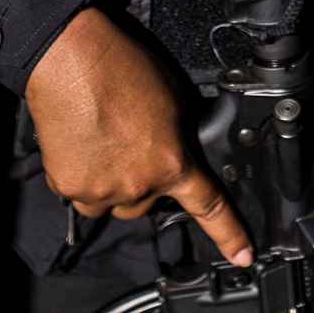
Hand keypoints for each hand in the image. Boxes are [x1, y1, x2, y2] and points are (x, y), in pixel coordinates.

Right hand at [24, 9, 252, 265]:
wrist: (71, 59)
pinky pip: (80, 194)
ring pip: (111, 203)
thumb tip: (179, 150)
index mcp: (173, 163)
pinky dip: (81, 175)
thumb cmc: (123, 68)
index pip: (209, 206)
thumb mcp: (175, 99)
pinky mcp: (69, 187)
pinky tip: (82, 143)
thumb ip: (181, 137)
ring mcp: (102, 191)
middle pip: (147, 203)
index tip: (243, 255)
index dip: (229, 235)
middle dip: (142, 182)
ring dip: (111, 183)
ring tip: (103, 141)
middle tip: (130, 146)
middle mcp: (140, 185)